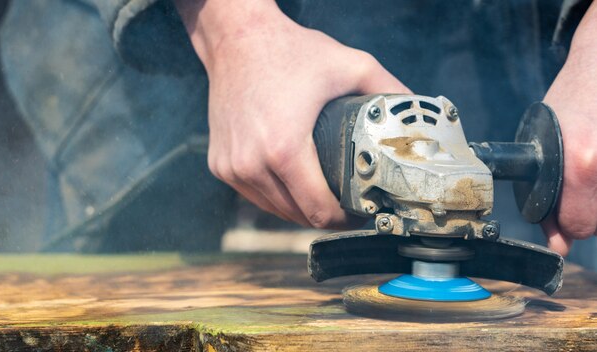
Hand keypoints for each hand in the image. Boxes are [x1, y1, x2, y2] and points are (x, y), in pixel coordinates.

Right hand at [176, 0, 410, 227]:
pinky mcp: (220, 164)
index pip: (318, 211)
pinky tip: (292, 181)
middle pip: (297, 216)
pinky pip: (255, 195)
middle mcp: (251, 165)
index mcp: (284, 149)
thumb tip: (416, 118)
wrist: (235, 39)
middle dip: (325, 215)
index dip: (344, 220)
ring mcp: (231, 167)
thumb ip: (389, 93)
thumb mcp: (350, 65)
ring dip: (299, 208)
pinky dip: (275, 194)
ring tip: (321, 194)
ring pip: (274, 210)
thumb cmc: (289, 52)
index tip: (359, 213)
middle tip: (346, 203)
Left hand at [542, 2, 596, 255]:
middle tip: (585, 179)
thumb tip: (559, 245)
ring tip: (594, 168)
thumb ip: (552, 198)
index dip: (568, 221)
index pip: (579, 226)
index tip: (567, 206)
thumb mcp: (547, 146)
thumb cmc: (574, 101)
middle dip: (590, 210)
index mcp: (580, 166)